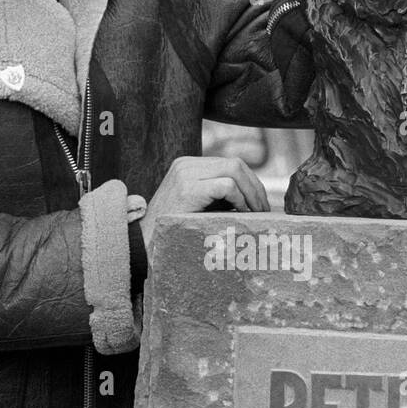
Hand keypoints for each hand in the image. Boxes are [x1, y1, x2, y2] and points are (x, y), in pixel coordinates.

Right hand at [139, 156, 269, 254]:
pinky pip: (226, 185)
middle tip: (264, 210)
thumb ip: (218, 198)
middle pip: (236, 164)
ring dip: (252, 193)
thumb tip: (254, 203)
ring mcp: (185, 174)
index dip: (251, 183)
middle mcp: (186, 165)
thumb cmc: (172, 232)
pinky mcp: (187, 188)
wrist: (142, 244)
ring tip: (256, 213)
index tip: (260, 205)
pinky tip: (243, 214)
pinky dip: (241, 199)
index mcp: (188, 166)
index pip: (231, 164)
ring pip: (235, 170)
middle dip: (256, 187)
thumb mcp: (197, 207)